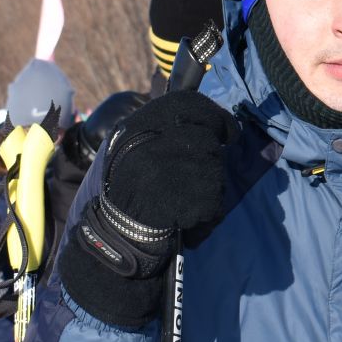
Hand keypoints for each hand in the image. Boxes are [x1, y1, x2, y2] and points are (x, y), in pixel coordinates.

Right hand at [59, 91, 236, 327]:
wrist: (114, 237)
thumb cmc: (124, 196)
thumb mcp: (135, 152)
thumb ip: (165, 133)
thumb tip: (211, 124)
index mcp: (142, 126)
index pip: (191, 104)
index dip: (216, 117)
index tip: (227, 132)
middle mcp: (161, 141)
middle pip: (209, 142)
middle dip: (207, 163)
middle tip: (185, 184)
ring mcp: (178, 168)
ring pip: (215, 174)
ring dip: (206, 192)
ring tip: (177, 206)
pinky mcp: (191, 196)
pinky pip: (215, 203)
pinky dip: (206, 217)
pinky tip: (181, 223)